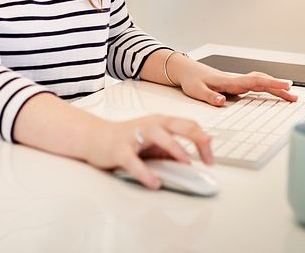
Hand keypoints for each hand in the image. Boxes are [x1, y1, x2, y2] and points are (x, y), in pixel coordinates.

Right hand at [84, 115, 213, 189]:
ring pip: (158, 135)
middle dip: (198, 140)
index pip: (189, 125)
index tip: (210, 160)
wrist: (94, 137)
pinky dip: (145, 173)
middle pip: (179, 125)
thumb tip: (195, 155)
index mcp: (160, 122)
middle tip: (208, 159)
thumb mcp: (153, 143)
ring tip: (186, 161)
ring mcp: (134, 136)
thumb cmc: (125, 139)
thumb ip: (173, 148)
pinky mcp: (119, 150)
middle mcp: (149, 125)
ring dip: (174, 147)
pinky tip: (155, 183)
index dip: (204, 141)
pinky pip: (133, 161)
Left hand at [177, 60, 297, 106]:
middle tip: (295, 96)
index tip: (285, 85)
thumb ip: (210, 96)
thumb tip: (222, 102)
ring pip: (260, 82)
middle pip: (261, 81)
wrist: (186, 70)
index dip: (270, 83)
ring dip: (275, 87)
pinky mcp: (236, 84)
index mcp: (228, 81)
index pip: (253, 81)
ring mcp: (237, 81)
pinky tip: (274, 91)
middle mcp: (236, 80)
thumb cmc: (192, 80)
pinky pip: (255, 84)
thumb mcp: (197, 91)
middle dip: (279, 88)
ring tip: (290, 96)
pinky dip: (267, 87)